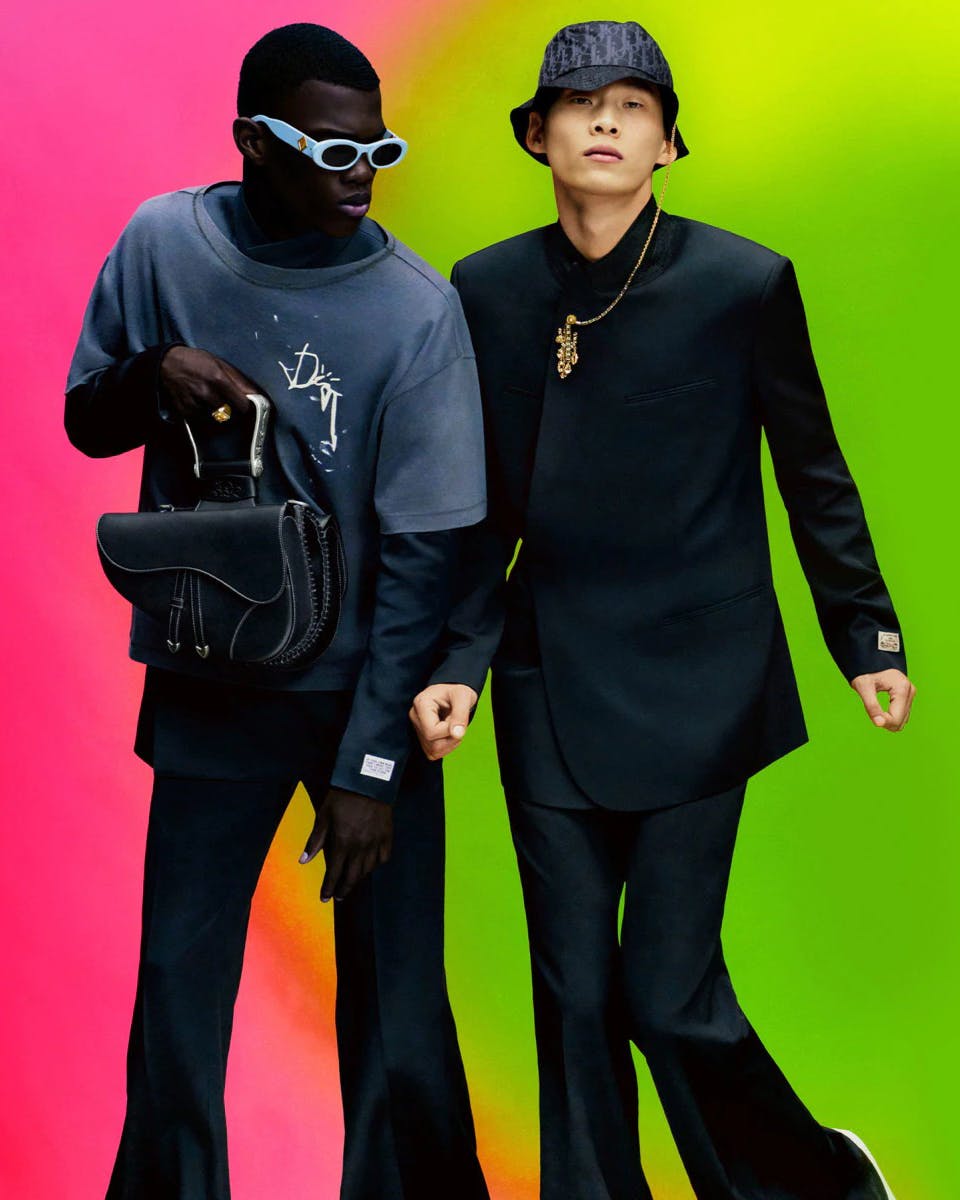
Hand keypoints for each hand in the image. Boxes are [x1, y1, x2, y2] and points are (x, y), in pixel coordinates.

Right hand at [159, 345, 258, 420]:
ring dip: (214, 411)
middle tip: (223, 399)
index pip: (241, 405)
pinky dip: (201, 413)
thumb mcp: (220, 363)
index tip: (243, 405)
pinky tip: (197, 401)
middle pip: (228, 413)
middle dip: (229, 408)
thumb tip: (255, 394)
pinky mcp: (184, 409)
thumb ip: (239, 380)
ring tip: (208, 398)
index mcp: (218, 379)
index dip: (244, 406)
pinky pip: (200, 419)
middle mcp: (206, 392)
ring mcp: (194, 402)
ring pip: (214, 417)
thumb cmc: (196, 360)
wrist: (167, 362)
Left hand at [298, 787, 392, 901]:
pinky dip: (376, 864)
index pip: (334, 873)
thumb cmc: (342, 797)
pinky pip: (383, 857)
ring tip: (352, 880)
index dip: (328, 888)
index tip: (325, 898)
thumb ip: (315, 840)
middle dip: (344, 889)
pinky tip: (371, 865)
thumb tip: (303, 861)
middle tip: (339, 896)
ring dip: (358, 878)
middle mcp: (360, 847)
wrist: (368, 781)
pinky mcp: (387, 836)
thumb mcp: (323, 816)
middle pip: (352, 877)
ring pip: (368, 869)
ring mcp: (375, 842)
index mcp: (342, 843)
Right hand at [409, 683, 477, 759]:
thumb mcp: (464, 696)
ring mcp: (416, 728)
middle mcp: (415, 717)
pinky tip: (449, 734)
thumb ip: (461, 714)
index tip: (458, 720)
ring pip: (433, 751)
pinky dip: (446, 747)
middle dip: (451, 738)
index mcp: (421, 703)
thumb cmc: (457, 692)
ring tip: (454, 728)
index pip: (431, 731)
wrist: (453, 693)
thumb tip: (457, 734)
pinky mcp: (422, 738)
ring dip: (450, 744)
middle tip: (458, 724)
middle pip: (432, 743)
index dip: (449, 731)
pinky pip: (433, 753)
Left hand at [850, 669, 915, 731]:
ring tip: (876, 710)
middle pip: (900, 721)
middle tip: (872, 712)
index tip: (871, 715)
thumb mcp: (864, 687)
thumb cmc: (866, 670)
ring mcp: (910, 693)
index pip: (896, 719)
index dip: (882, 722)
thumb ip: (871, 706)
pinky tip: (881, 711)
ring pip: (902, 720)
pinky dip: (891, 716)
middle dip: (885, 722)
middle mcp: (910, 691)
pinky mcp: (908, 695)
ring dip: (888, 720)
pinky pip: (902, 714)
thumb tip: (879, 724)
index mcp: (902, 689)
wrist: (871, 657)